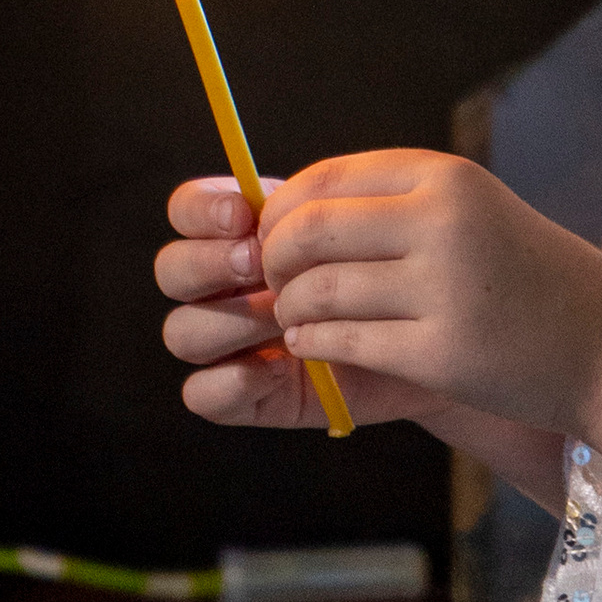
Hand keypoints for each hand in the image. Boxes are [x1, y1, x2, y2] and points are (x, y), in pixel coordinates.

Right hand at [155, 175, 416, 432]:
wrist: (431, 335)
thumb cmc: (389, 271)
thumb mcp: (353, 229)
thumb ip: (308, 211)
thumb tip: (262, 206)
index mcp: (238, 234)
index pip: (185, 211)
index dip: (200, 210)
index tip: (244, 213)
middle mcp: (223, 286)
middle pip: (171, 269)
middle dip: (207, 263)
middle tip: (258, 263)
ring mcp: (230, 343)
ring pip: (181, 330)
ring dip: (227, 321)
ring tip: (282, 317)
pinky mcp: (247, 394)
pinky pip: (202, 394)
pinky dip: (229, 382)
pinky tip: (276, 368)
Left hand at [257, 149, 601, 434]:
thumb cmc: (530, 279)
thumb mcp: (472, 211)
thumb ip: (394, 204)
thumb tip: (291, 209)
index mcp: (446, 178)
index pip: (325, 179)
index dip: (281, 211)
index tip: (271, 239)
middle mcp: (443, 222)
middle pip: (310, 230)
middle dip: (274, 261)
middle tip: (272, 284)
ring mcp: (445, 288)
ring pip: (319, 290)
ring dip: (291, 309)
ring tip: (294, 319)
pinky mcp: (444, 353)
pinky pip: (346, 342)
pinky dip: (316, 345)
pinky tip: (316, 347)